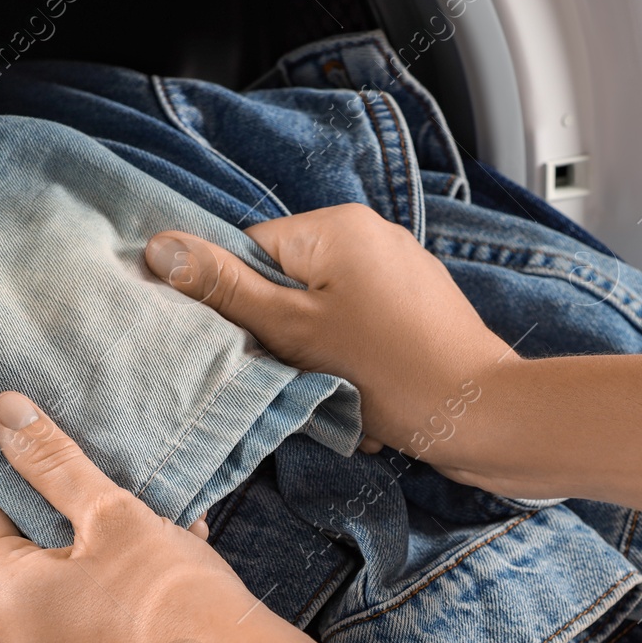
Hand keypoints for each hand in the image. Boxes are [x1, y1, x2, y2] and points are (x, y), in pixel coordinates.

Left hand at [0, 391, 313, 642]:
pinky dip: (108, 615)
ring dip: (90, 573)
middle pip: (19, 567)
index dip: (14, 485)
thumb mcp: (112, 512)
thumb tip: (3, 411)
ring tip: (147, 550)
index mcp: (4, 601)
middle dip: (62, 531)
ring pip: (56, 606)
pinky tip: (156, 595)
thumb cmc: (173, 596)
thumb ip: (51, 462)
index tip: (56, 471)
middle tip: (114, 512)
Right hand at [143, 203, 513, 462]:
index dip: (244, 305)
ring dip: (323, 364)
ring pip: (326, 319)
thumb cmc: (388, 371)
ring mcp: (402, 273)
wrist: (483, 416)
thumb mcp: (291, 329)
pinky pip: (364, 335)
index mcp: (336, 226)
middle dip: (289, 341)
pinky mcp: (421, 311)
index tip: (261, 347)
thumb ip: (224, 288)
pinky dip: (358, 370)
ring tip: (345, 393)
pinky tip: (374, 400)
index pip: (251, 252)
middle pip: (289, 287)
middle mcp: (372, 236)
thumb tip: (158, 246)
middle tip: (306, 376)